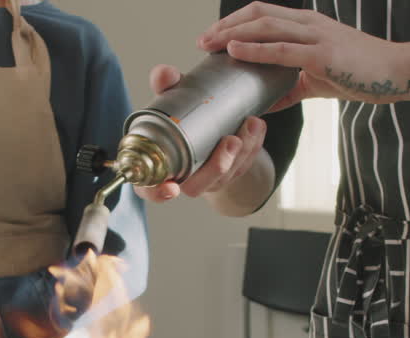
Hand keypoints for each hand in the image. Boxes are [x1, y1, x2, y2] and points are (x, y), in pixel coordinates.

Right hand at [132, 64, 268, 206]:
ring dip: (243, 152)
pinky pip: (243, 166)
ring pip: (226, 176)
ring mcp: (207, 181)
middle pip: (197, 186)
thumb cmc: (178, 115)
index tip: (172, 188)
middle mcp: (182, 180)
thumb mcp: (170, 98)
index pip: (151, 191)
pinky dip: (253, 147)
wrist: (200, 124)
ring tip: (252, 124)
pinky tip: (258, 127)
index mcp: (158, 168)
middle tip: (231, 140)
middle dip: (218, 166)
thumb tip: (167, 72)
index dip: (159, 193)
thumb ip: (166, 85)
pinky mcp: (228, 175)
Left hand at [199, 2, 409, 110]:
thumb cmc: (362, 73)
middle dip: (226, 26)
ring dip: (233, 34)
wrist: (397, 72)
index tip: (213, 37)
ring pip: (265, 26)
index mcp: (307, 25)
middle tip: (202, 41)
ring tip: (210, 44)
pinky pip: (281, 49)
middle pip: (257, 15)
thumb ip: (292, 87)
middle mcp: (308, 23)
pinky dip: (255, 49)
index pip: (263, 14)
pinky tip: (236, 52)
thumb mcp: (319, 79)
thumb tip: (268, 102)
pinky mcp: (321, 54)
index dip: (235, 22)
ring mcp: (314, 36)